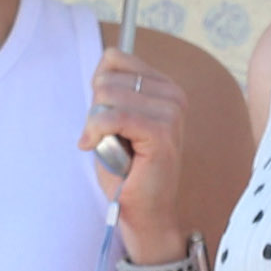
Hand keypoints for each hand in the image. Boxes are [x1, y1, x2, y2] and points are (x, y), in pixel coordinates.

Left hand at [81, 41, 209, 265]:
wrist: (145, 213)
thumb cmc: (128, 172)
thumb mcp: (114, 121)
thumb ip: (112, 91)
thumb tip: (101, 67)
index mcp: (165, 88)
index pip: (115, 58)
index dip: (98, 88)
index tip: (103, 118)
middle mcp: (174, 95)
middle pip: (107, 78)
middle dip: (96, 110)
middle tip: (108, 139)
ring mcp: (171, 113)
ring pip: (106, 95)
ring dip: (96, 125)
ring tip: (111, 148)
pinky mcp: (162, 133)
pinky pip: (112, 117)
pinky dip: (96, 133)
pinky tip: (96, 148)